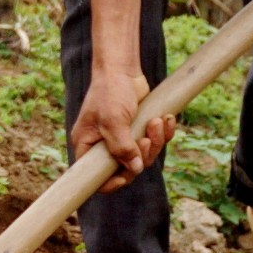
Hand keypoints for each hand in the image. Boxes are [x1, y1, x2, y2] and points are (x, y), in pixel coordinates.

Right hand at [71, 68, 175, 193]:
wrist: (122, 69)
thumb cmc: (110, 91)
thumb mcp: (113, 120)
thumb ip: (121, 147)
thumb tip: (135, 169)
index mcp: (87, 145)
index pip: (95, 177)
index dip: (110, 183)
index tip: (126, 176)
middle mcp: (103, 145)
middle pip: (126, 168)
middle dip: (142, 155)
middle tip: (146, 139)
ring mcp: (122, 139)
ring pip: (143, 156)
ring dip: (156, 141)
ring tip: (156, 122)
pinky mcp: (138, 131)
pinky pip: (154, 143)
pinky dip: (162, 133)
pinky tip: (165, 119)